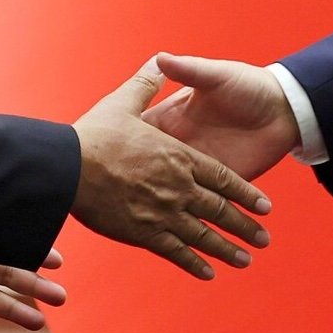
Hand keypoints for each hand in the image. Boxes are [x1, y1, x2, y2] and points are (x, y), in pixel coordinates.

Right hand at [71, 57, 273, 279]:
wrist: (68, 165)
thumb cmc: (95, 133)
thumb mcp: (125, 101)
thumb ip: (147, 83)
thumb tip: (161, 60)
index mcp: (178, 155)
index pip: (222, 178)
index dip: (245, 193)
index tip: (264, 206)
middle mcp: (178, 185)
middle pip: (219, 209)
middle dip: (244, 225)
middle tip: (263, 239)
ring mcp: (163, 211)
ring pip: (203, 234)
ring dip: (226, 248)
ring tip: (246, 259)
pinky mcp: (143, 232)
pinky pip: (175, 250)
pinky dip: (193, 262)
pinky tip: (208, 272)